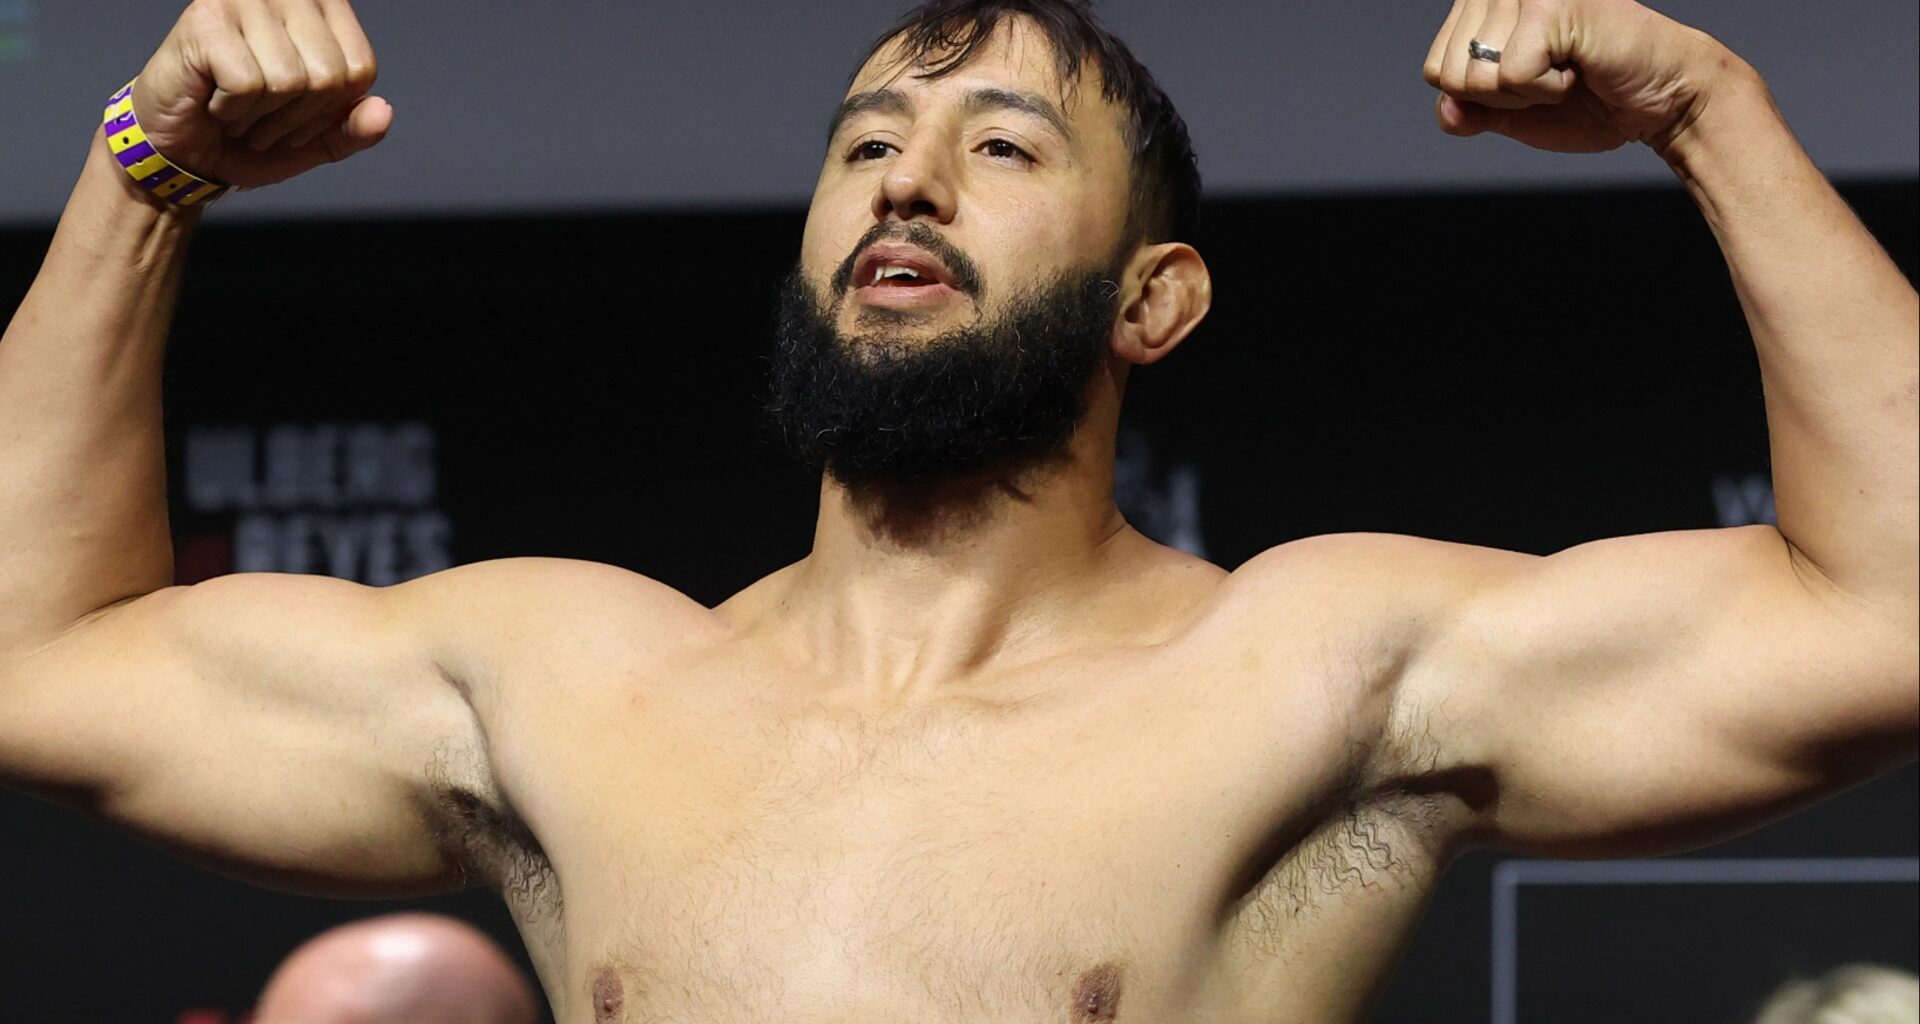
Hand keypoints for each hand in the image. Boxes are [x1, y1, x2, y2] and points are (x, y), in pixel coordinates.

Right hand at [131, 0, 389, 188]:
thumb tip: (383, 112)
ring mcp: (243, 0)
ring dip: (263, 117)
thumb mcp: (316, 140)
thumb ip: (355, 129)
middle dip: (298, 117)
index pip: (361, 68)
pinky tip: (215, 102)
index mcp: (321, 9)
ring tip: (238, 111)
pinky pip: (248, 83)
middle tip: (263, 118)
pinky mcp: (206, 18)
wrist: (182, 150)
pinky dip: (233, 110)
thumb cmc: (249, 133)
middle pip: (329, 74)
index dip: (333, 108)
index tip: (298, 113)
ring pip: (289, 79)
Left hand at [1421, 0, 1743, 154]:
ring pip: (1476, 76)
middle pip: (1449, 74)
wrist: (1660, 102)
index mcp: (1483, 4)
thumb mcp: (1513, 112)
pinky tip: (1579, 67)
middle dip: (1498, 97)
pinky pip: (1512, 75)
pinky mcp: (1552, 6)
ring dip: (1525, 92)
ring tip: (1566, 68)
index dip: (1478, 98)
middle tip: (1550, 76)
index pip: (1435, 70)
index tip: (1528, 80)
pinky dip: (1547, 90)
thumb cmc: (1592, 100)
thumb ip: (1469, 112)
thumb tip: (1445, 111)